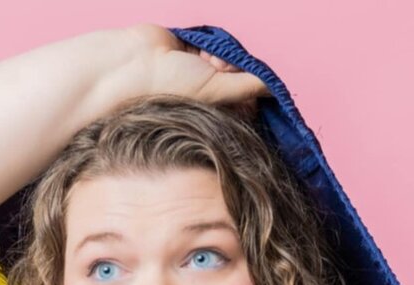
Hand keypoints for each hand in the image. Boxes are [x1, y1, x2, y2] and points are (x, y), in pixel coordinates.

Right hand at [119, 23, 270, 107]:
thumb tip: (277, 89)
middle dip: (236, 70)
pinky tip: (202, 52)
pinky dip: (213, 46)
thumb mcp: (218, 90)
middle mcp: (208, 92)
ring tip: (209, 62)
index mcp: (213, 110)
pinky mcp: (192, 50)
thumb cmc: (170, 88)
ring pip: (229, 59)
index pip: (246, 99)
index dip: (251, 91)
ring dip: (224, 57)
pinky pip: (215, 45)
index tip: (250, 87)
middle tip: (221, 71)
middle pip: (239, 76)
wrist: (136, 65)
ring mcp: (200, 71)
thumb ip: (250, 86)